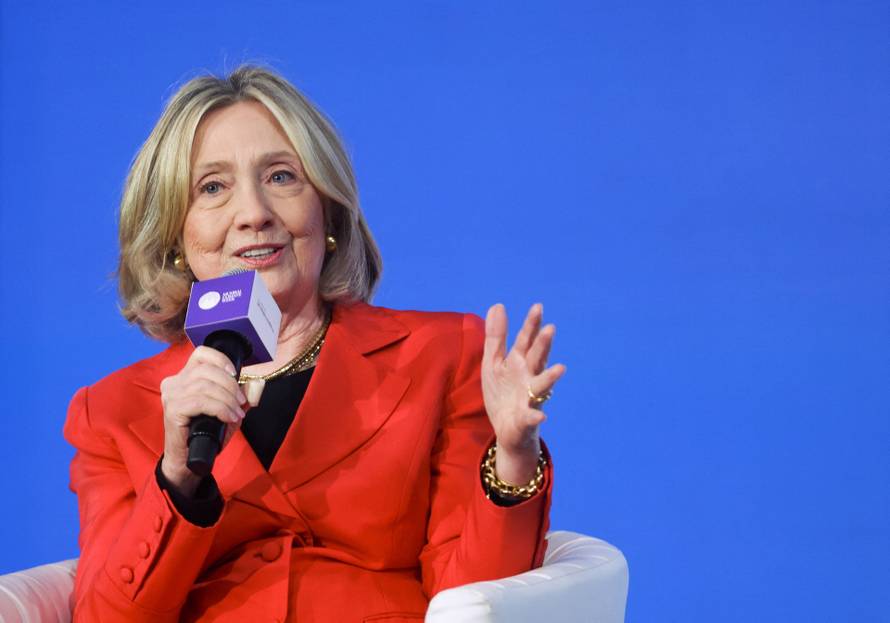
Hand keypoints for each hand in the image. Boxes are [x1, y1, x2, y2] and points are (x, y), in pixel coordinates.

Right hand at [159, 346, 247, 495]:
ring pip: (205, 386)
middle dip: (230, 385)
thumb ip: (244, 396)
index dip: (221, 359)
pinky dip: (220, 408)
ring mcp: (171, 395)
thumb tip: (258, 383)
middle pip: (206, 370)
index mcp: (184, 376)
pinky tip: (228, 418)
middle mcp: (174, 382)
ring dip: (227, 400)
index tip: (235, 374)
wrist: (190, 460)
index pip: (201, 353)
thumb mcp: (230, 410)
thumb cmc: (208, 432)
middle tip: (241, 403)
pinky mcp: (172, 410)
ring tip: (236, 413)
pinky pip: (200, 402)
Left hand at [482, 303, 565, 484]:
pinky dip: (535, 416)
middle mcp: (529, 377)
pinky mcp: (525, 419)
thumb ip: (496, 336)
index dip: (531, 325)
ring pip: (542, 385)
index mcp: (520, 362)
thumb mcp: (494, 362)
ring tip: (561, 368)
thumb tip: (498, 305)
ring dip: (550, 377)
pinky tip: (541, 416)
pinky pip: (531, 417)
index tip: (538, 307)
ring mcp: (530, 397)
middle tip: (550, 329)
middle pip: (537, 358)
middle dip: (543, 345)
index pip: (527, 340)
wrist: (506, 429)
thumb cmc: (503, 393)